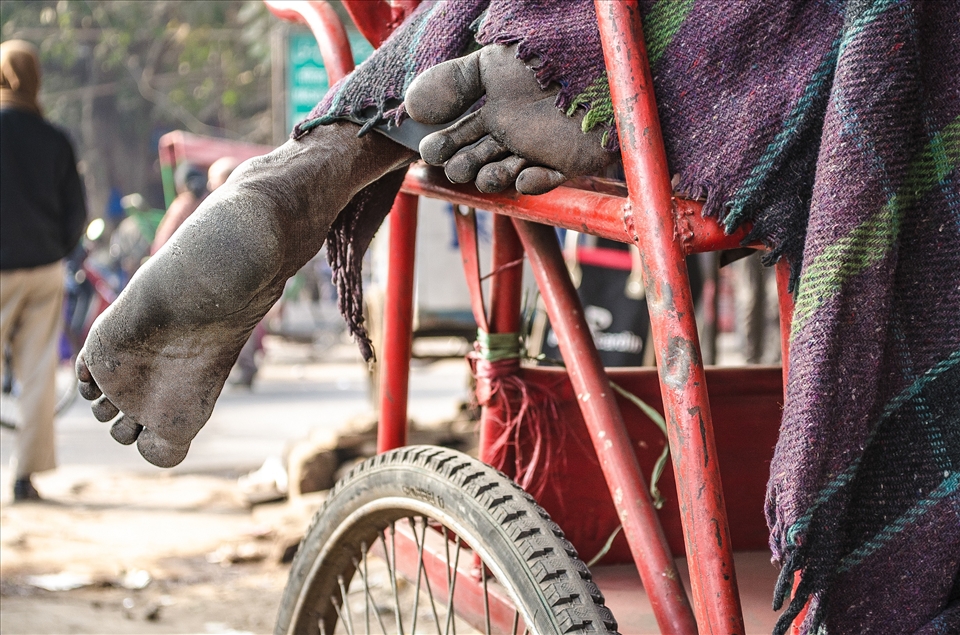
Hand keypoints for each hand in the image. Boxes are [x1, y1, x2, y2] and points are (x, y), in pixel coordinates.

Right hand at [405, 44, 615, 194]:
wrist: (594, 58)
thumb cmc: (542, 56)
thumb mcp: (491, 63)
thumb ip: (453, 81)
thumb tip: (412, 107)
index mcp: (496, 109)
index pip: (461, 135)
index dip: (444, 145)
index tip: (429, 152)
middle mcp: (515, 131)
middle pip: (479, 159)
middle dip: (464, 165)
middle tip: (454, 167)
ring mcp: (541, 147)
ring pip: (508, 174)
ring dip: (492, 178)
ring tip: (486, 174)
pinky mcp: (569, 160)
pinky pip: (548, 180)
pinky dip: (534, 183)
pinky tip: (523, 179)